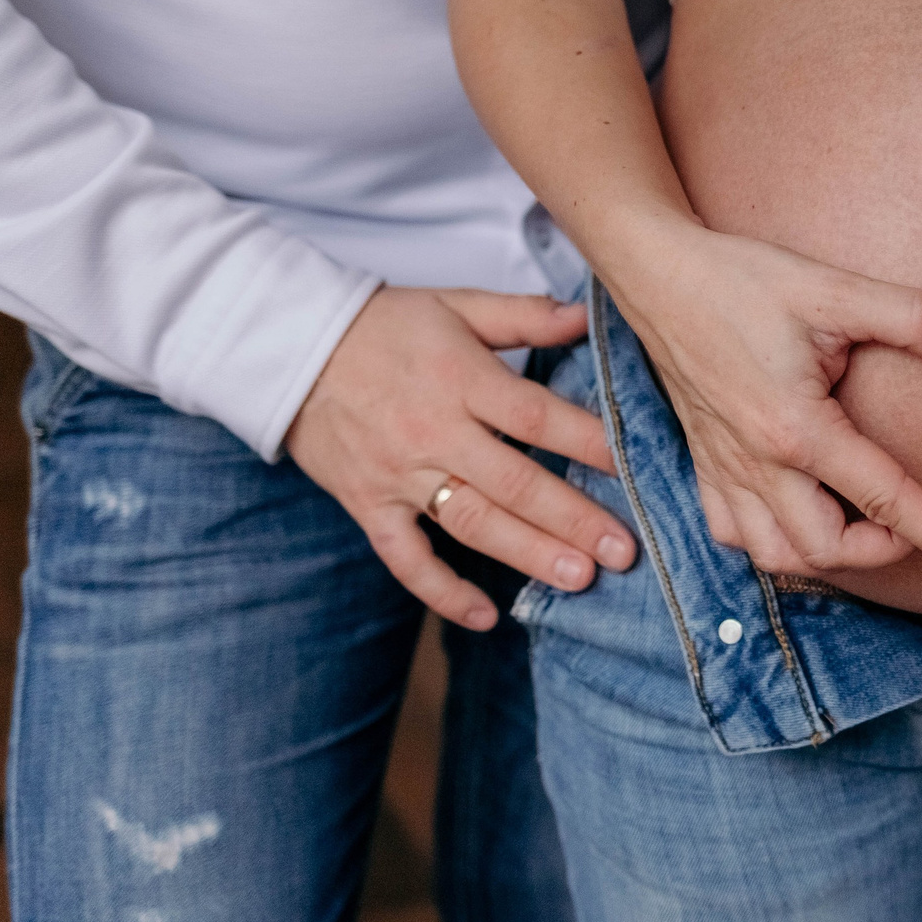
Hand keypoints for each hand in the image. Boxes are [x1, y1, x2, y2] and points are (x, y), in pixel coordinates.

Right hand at [286, 286, 637, 630]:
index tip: (635, 467)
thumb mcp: (456, 304)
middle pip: (513, 482)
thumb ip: (523, 315)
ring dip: (527, 554)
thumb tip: (588, 316)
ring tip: (580, 579)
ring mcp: (399, 474)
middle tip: (624, 550)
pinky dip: (442, 591)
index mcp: (461, 379)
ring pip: (472, 523)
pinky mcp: (368, 505)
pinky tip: (485, 617)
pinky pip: (405, 558)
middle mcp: (434, 431)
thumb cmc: (384, 325)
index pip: (536, 416)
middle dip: (572, 518)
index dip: (587, 442)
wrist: (286, 348)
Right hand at [606, 220, 921, 582]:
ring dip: (829, 556)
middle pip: (828, 550)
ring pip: (777, 556)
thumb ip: (913, 318)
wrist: (658, 274)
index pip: (882, 500)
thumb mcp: (834, 288)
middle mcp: (756, 464)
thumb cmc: (743, 279)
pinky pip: (735, 533)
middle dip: (886, 552)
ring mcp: (724, 470)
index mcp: (795, 429)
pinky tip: (800, 514)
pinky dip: (773, 541)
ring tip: (869, 527)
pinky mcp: (704, 465)